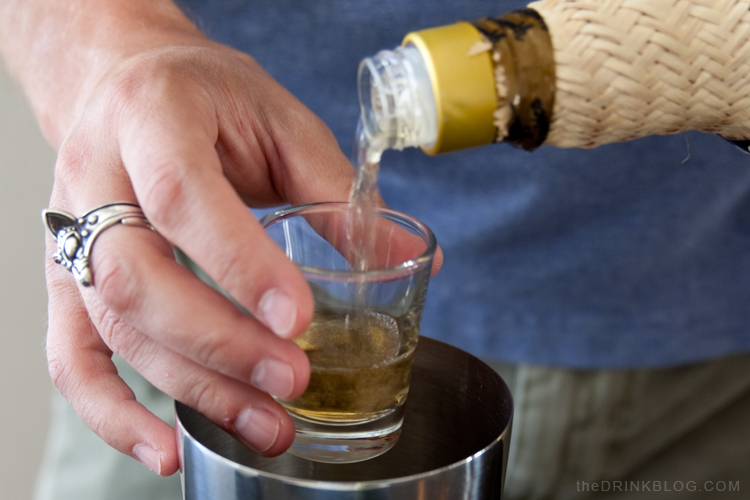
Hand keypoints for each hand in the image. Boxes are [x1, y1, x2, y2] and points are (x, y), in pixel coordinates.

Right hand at [44, 36, 354, 474]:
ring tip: (267, 424)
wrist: (129, 84)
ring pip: (113, 326)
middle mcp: (96, 175)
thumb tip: (408, 258)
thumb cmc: (207, 96)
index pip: (182, 196)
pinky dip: (113, 413)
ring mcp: (71, 232)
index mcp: (153, 116)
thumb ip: (337, 192)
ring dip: (193, 386)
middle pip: (136, 277)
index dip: (239, 262)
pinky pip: (72, 355)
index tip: (299, 319)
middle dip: (221, 342)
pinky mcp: (68, 277)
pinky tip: (165, 448)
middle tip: (292, 379)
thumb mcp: (280, 121)